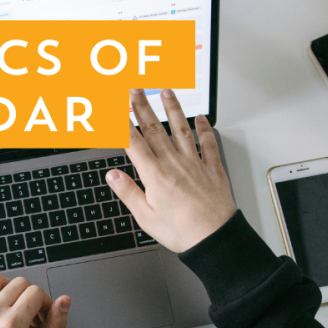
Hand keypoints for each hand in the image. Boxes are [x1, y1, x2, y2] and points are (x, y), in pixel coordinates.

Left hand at [0, 273, 70, 327]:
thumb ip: (57, 327)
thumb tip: (64, 302)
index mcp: (12, 324)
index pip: (36, 292)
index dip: (45, 304)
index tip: (42, 319)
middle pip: (18, 283)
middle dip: (30, 297)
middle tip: (30, 318)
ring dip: (8, 288)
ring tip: (12, 307)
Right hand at [107, 89, 236, 252]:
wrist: (215, 238)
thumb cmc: (182, 231)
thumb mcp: (146, 217)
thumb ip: (128, 192)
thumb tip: (112, 175)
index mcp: (155, 175)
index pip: (134, 143)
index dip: (123, 123)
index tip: (116, 107)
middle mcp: (174, 163)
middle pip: (155, 129)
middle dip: (142, 107)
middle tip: (134, 90)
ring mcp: (195, 163)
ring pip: (181, 129)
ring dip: (173, 109)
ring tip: (166, 92)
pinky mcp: (212, 168)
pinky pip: (209, 143)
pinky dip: (205, 129)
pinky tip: (201, 118)